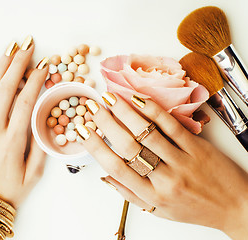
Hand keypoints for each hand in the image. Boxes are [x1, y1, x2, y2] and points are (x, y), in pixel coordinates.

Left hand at [0, 36, 47, 208]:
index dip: (36, 81)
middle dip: (19, 64)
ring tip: (10, 47)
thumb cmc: (7, 192)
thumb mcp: (32, 175)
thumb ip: (41, 148)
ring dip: (0, 66)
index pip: (25, 103)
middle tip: (28, 45)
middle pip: (6, 89)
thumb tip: (47, 123)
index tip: (44, 66)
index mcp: (12, 142)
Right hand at [77, 92, 247, 239]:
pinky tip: (137, 99)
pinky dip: (153, 110)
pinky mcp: (198, 147)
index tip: (82, 131)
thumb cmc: (194, 208)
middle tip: (92, 107)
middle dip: (106, 123)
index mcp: (152, 196)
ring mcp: (182, 161)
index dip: (95, 146)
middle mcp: (164, 179)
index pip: (116, 168)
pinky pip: (172, 125)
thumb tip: (105, 176)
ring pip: (146, 133)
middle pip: (127, 146)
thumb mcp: (158, 210)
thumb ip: (130, 194)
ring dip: (124, 112)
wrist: (236, 207)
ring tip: (109, 98)